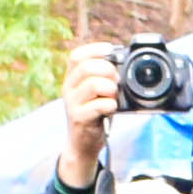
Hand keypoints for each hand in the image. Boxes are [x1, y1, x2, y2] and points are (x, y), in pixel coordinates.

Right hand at [57, 40, 123, 187]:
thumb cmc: (94, 114)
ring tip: (114, 95)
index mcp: (72, 78)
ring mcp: (72, 103)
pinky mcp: (79, 118)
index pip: (77, 56)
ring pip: (93, 84)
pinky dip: (111, 105)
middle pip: (86, 67)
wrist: (82, 144)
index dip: (95, 49)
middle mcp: (68, 88)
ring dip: (110, 88)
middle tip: (116, 80)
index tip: (112, 50)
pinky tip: (112, 108)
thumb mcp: (96, 93)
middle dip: (107, 69)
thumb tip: (124, 61)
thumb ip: (103, 77)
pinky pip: (98, 106)